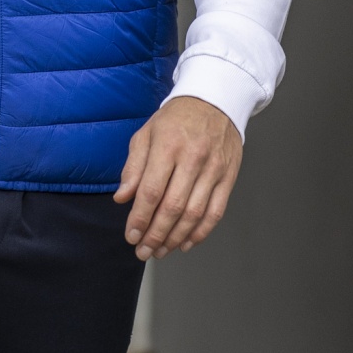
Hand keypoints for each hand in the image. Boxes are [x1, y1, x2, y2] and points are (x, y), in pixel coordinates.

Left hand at [114, 96, 242, 258]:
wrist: (214, 101)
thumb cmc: (176, 119)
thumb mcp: (146, 134)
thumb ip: (133, 167)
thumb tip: (122, 197)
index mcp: (168, 145)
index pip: (151, 191)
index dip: (140, 218)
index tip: (131, 235)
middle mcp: (193, 158)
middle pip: (173, 207)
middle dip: (155, 235)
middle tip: (143, 251)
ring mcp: (214, 169)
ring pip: (194, 214)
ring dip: (176, 238)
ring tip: (161, 250)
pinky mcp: (229, 177)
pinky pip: (216, 212)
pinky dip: (201, 232)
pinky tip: (186, 242)